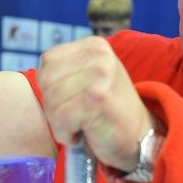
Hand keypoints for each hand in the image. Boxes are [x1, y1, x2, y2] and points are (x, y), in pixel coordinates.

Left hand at [37, 36, 153, 171]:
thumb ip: (68, 68)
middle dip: (53, 105)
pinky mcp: (98, 98)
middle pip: (47, 80)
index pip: (48, 62)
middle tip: (75, 115)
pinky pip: (61, 118)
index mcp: (94, 45)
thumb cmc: (109, 110)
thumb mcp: (91, 77)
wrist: (140, 136)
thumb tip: (41, 74)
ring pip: (52, 100)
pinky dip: (66, 134)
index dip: (51, 87)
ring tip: (79, 124)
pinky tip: (81, 133)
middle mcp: (98, 55)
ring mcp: (100, 75)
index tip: (72, 100)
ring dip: (59, 122)